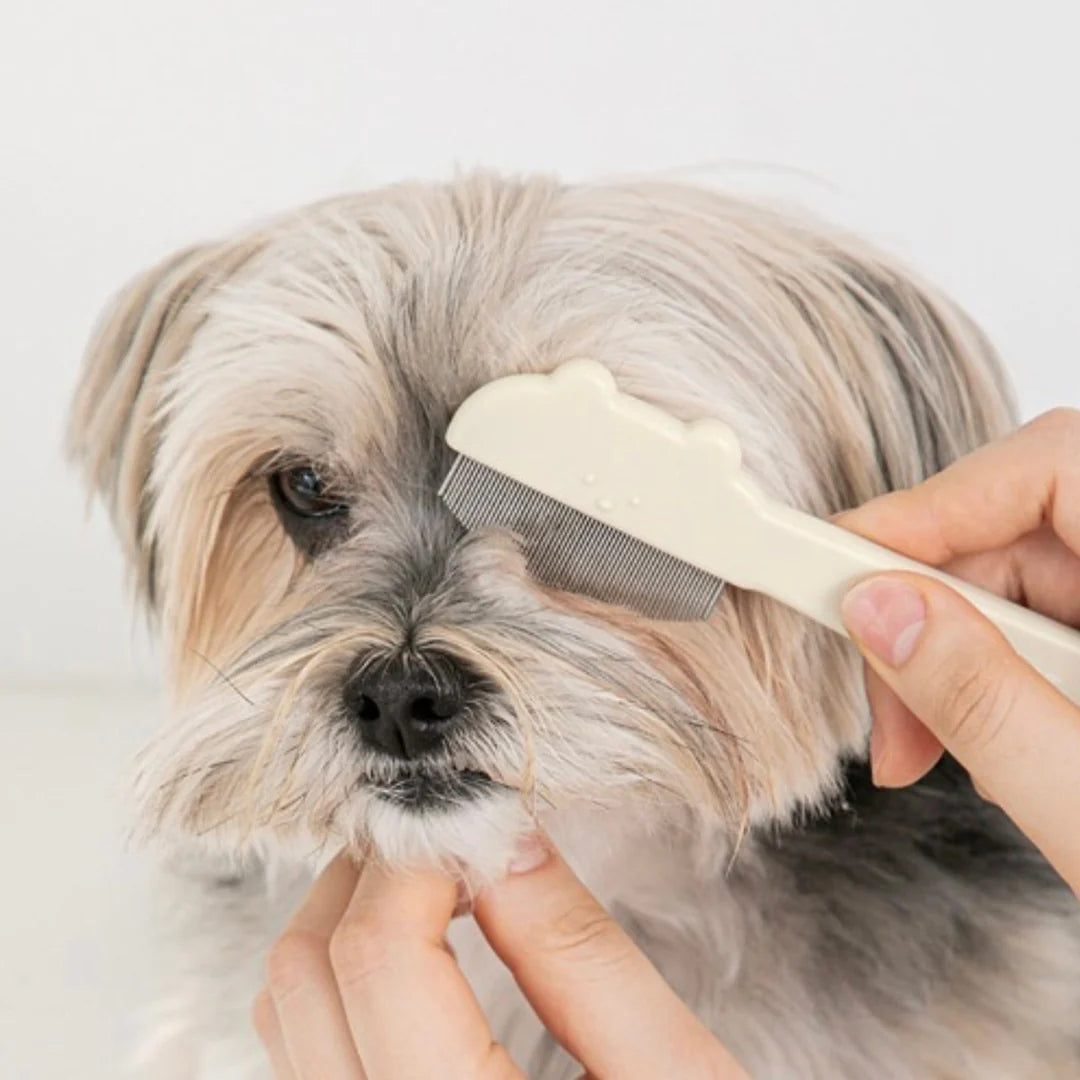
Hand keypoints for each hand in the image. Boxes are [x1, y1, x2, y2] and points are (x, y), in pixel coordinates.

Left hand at [254, 843, 749, 1078]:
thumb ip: (582, 956)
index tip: (476, 818)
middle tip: (454, 838)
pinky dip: (339, 980)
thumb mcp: (676, 1076)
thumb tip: (502, 838)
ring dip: (347, 920)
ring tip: (434, 885)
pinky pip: (301, 1055)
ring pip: (287, 1014)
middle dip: (373, 875)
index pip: (378, 957)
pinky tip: (412, 955)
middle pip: (308, 975)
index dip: (418, 857)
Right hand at [836, 408, 1079, 894]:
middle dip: (924, 612)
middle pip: (1017, 531)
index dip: (932, 507)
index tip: (841, 566)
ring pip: (1015, 583)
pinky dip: (981, 677)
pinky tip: (970, 740)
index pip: (1052, 470)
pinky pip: (1034, 627)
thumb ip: (983, 701)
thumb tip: (878, 611)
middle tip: (879, 702)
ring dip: (944, 657)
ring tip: (917, 748)